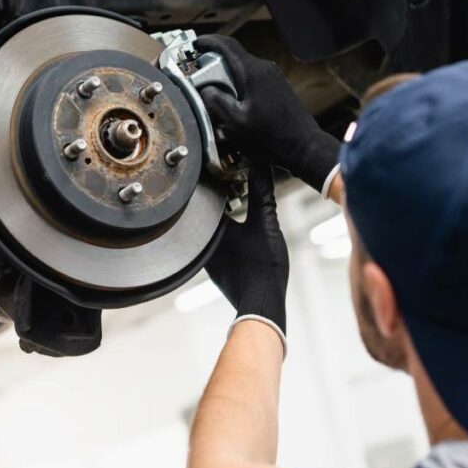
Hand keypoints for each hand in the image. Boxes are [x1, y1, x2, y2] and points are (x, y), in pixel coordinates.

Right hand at [195, 34, 339, 192]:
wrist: (303, 146)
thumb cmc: (270, 136)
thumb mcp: (235, 122)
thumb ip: (217, 102)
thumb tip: (207, 89)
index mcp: (253, 72)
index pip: (228, 46)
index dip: (209, 41)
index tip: (196, 43)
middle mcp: (265, 68)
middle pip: (235, 57)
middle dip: (214, 63)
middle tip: (199, 73)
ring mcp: (274, 77)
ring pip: (243, 68)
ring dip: (227, 75)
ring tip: (213, 91)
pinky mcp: (278, 87)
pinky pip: (253, 78)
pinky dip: (239, 83)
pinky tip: (233, 101)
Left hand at [205, 164, 288, 350]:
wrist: (261, 303)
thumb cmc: (262, 267)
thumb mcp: (266, 223)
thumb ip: (262, 193)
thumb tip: (261, 166)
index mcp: (209, 227)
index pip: (205, 194)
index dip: (215, 176)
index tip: (224, 163)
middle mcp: (202, 241)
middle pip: (206, 209)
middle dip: (218, 193)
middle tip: (231, 175)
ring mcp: (207, 256)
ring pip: (210, 225)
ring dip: (222, 212)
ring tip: (236, 196)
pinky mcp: (215, 266)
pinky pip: (216, 240)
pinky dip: (225, 229)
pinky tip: (238, 225)